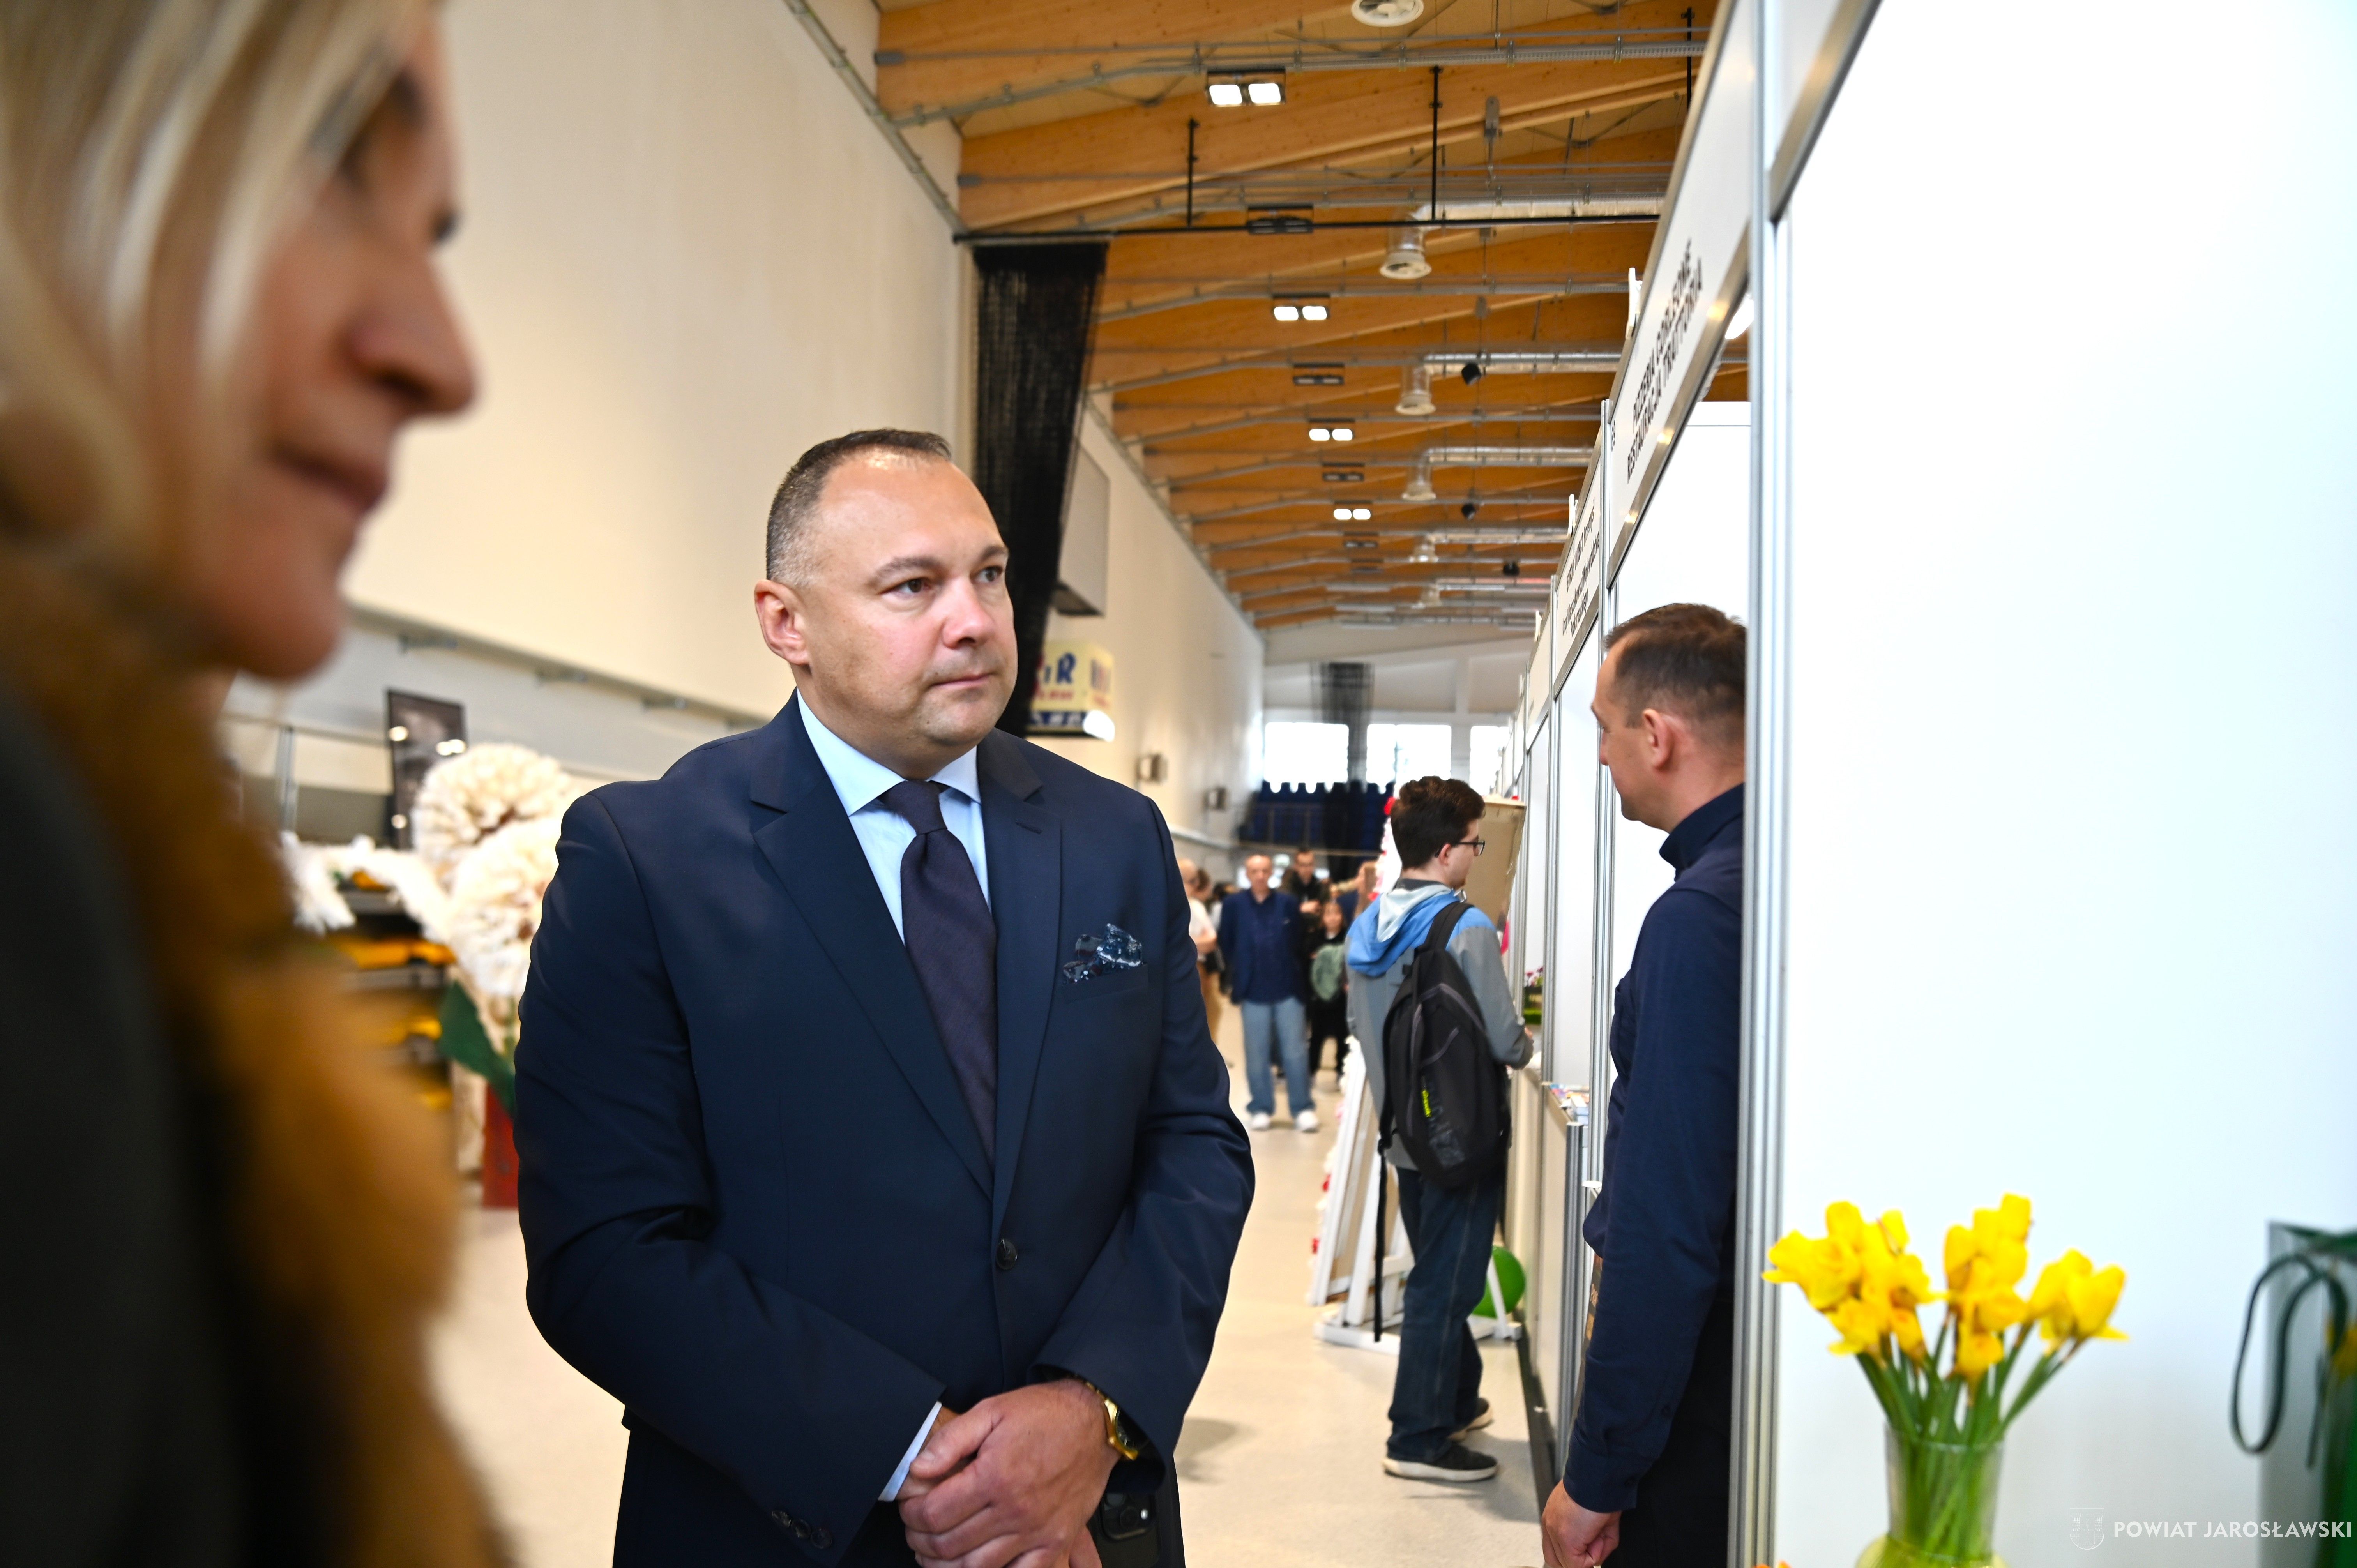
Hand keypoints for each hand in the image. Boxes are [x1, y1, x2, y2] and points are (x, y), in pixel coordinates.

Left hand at [897, 1380, 1117, 1567]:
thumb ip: (950, 1440)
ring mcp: (1037, 1531)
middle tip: (916, 1532)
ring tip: (935, 1553)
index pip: (934, 1513)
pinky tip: (976, 1565)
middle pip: (949, 1545)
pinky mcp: (1055, 1541)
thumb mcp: (991, 1410)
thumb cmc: (1045, 1414)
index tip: (909, 1509)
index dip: (911, 1515)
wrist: (1095, 1421)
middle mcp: (1015, 1509)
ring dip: (946, 1566)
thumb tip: (918, 1468)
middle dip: (921, 1542)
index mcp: (994, 1476)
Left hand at [1542, 1483, 1620, 1567]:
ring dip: (1588, 1556)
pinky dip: (1594, 1555)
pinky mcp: (1565, 1540)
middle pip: (1555, 1558)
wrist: (1599, 1479)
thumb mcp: (1596, 1517)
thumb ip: (1593, 1541)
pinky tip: (1599, 1537)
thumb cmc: (1599, 1489)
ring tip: (1599, 1536)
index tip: (1586, 1552)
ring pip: (1567, 1563)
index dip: (1571, 1554)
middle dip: (1576, 1559)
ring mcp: (1555, 1532)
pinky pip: (1579, 1563)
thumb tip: (1594, 1560)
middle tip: (1593, 1549)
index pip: (1554, 1546)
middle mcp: (1550, 1523)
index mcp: (1555, 1515)